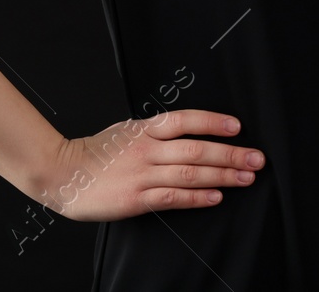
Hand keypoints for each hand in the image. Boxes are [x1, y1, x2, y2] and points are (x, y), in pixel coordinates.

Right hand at [34, 109, 264, 221]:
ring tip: (246, 177)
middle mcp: (146, 148)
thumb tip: (187, 132)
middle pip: (195, 147)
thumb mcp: (125, 131)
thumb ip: (153, 132)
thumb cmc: (95, 153)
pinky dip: (197, 196)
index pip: (185, 119)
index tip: (237, 128)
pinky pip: (174, 197)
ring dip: (222, 175)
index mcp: (143, 128)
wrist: (61, 172)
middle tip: (256, 158)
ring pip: (190, 172)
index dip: (212, 122)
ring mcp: (142, 173)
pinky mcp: (137, 198)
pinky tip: (216, 196)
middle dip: (230, 153)